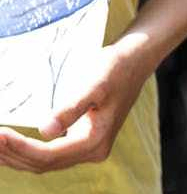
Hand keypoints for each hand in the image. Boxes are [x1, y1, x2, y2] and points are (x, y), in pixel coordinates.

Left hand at [0, 34, 152, 173]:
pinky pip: (49, 154)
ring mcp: (86, 148)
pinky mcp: (81, 140)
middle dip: (12, 155)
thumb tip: (45, 131)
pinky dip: (27, 150)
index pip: (48, 155)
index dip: (21, 148)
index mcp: (95, 142)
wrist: (136, 59)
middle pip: (43, 164)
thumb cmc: (117, 67)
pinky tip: (12, 143)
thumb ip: (72, 107)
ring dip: (16, 156)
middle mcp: (91, 152)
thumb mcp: (96, 83)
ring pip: (44, 162)